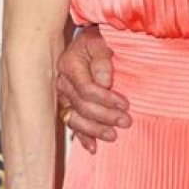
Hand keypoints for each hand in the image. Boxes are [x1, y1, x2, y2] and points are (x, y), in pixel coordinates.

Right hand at [56, 25, 130, 152]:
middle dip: (105, 116)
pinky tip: (93, 148)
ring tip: (113, 136)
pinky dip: (82, 137)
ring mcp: (63, 96)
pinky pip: (72, 123)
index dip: (106, 99)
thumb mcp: (100, 41)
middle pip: (82, 106)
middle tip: (126, 121)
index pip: (87, 89)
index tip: (125, 104)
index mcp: (69, 66)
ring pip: (75, 118)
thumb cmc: (96, 40)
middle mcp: (62, 83)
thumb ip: (103, 59)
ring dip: (94, 130)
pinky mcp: (68, 104)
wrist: (87, 41)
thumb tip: (104, 81)